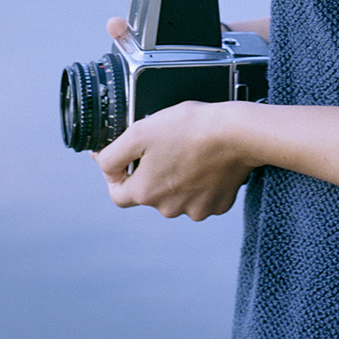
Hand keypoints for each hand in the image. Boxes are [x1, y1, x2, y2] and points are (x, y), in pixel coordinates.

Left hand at [93, 99, 257, 220]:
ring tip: (189, 151)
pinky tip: (206, 161)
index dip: (118, 175)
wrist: (237, 133)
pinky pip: (201, 195)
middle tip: (165, 145)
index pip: (117, 194)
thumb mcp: (139, 131)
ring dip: (177, 178)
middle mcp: (167, 208)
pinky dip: (201, 182)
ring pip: (176, 195)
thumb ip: (112, 154)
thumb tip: (101, 165)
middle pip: (149, 193)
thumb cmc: (189, 128)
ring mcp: (194, 209)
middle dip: (152, 172)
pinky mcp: (217, 205)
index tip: (128, 158)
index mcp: (145, 192)